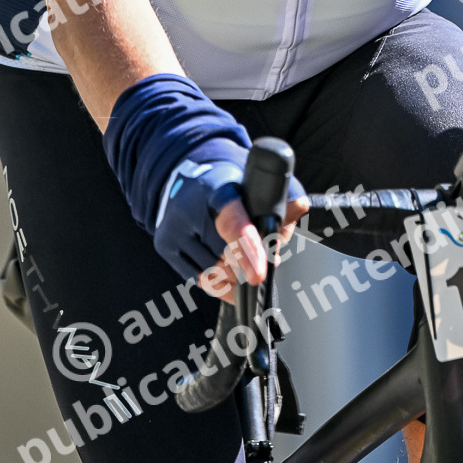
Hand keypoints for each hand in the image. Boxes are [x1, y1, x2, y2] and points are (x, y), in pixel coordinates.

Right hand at [153, 149, 306, 286]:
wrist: (188, 178)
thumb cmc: (229, 185)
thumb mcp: (256, 184)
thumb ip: (280, 200)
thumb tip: (298, 206)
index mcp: (218, 189)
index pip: (231, 221)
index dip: (247, 248)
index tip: (259, 275)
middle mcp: (189, 208)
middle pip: (227, 257)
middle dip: (250, 263)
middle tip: (260, 260)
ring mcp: (174, 228)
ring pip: (213, 273)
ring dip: (236, 275)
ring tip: (243, 259)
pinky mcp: (165, 244)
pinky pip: (199, 280)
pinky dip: (221, 284)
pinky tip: (231, 275)